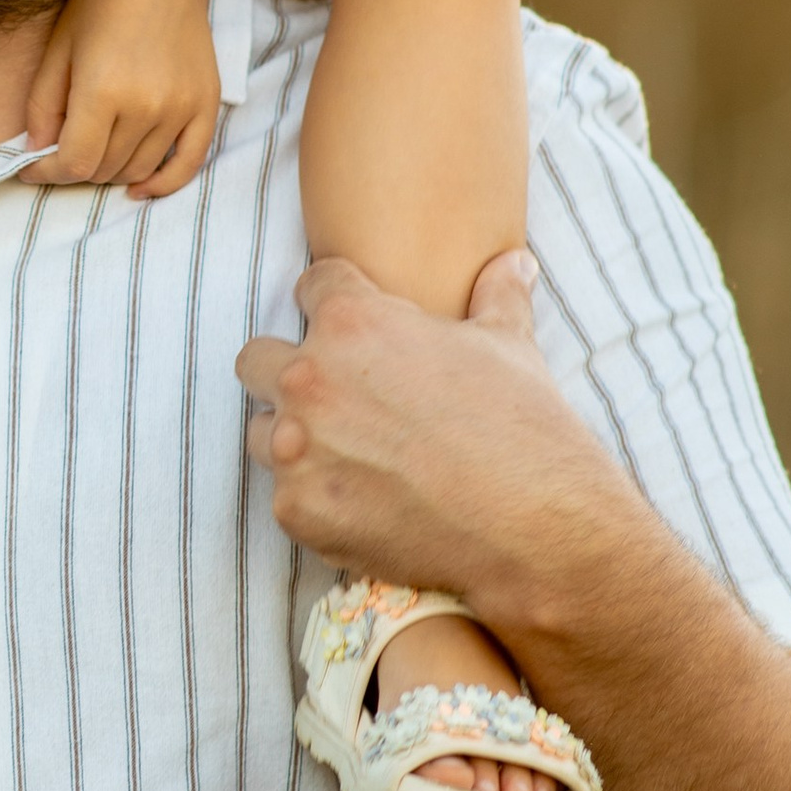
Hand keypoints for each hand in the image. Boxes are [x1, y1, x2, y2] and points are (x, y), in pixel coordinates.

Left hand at [18, 0, 221, 196]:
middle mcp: (145, 108)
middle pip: (104, 170)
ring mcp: (180, 109)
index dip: (46, 173)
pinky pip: (188, 164)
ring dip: (111, 170)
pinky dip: (163, 183)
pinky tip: (140, 188)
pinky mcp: (206, 104)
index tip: (31, 168)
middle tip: (60, 153)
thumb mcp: (58, 49)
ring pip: (139, 170)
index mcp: (101, 93)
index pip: (73, 164)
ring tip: (95, 151)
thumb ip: (42, 107)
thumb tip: (36, 152)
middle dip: (74, 169)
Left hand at [237, 248, 620, 631]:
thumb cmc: (523, 428)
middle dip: (289, 369)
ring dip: (292, 436)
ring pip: (259, 429)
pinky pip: (283, 494)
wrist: (533, 528)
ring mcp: (295, 449)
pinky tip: (363, 502)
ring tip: (350, 454)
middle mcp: (309, 380)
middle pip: (257, 357)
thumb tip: (515, 262)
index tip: (357, 330)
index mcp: (352, 323)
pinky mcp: (296, 510)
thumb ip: (497, 295)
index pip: (311, 287)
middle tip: (339, 395)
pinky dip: (315, 497)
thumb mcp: (511, 347)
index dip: (337, 303)